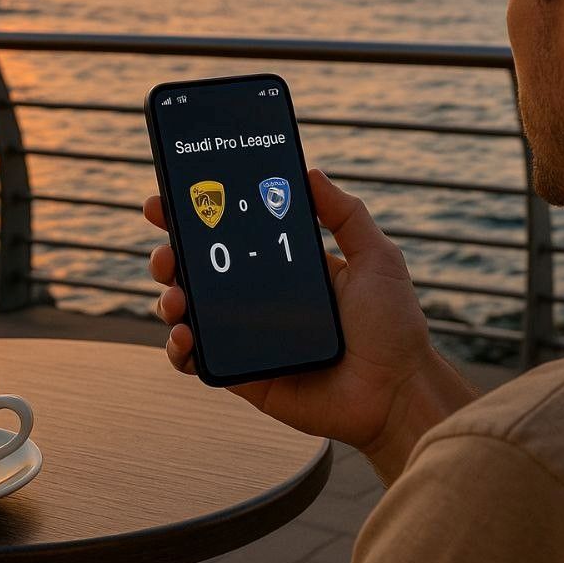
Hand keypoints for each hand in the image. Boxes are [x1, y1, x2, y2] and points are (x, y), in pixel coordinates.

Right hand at [144, 169, 475, 481]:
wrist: (397, 391)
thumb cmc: (394, 326)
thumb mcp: (376, 257)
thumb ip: (346, 214)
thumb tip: (310, 171)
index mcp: (286, 268)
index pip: (232, 235)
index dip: (197, 217)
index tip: (168, 201)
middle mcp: (261, 300)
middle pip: (199, 271)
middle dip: (170, 256)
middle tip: (166, 253)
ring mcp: (249, 338)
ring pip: (190, 313)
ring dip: (169, 299)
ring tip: (176, 297)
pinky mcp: (244, 376)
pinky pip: (198, 361)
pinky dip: (179, 348)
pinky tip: (184, 336)